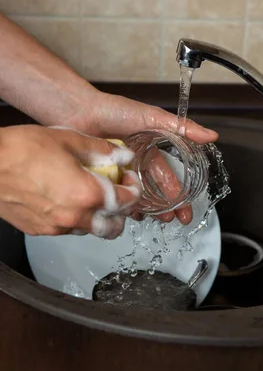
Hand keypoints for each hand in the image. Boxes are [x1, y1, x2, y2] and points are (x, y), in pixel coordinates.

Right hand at [0, 125, 141, 238]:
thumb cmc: (20, 150)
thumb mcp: (69, 140)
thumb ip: (102, 150)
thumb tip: (123, 155)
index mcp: (88, 194)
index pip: (126, 202)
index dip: (133, 189)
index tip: (129, 179)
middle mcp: (75, 217)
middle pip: (113, 228)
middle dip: (120, 213)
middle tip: (116, 194)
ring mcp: (56, 227)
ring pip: (89, 230)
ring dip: (96, 217)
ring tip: (88, 194)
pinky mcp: (39, 230)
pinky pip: (66, 229)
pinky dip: (73, 218)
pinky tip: (65, 199)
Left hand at [64, 91, 218, 223]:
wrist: (78, 111)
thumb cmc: (112, 110)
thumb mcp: (152, 118)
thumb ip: (182, 128)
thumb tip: (210, 135)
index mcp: (148, 152)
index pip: (168, 178)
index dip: (179, 195)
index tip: (185, 210)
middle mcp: (134, 164)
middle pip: (154, 193)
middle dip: (165, 208)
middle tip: (172, 220)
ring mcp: (117, 173)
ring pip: (135, 197)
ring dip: (144, 210)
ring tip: (151, 218)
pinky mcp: (100, 178)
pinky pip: (114, 196)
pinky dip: (121, 205)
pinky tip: (126, 212)